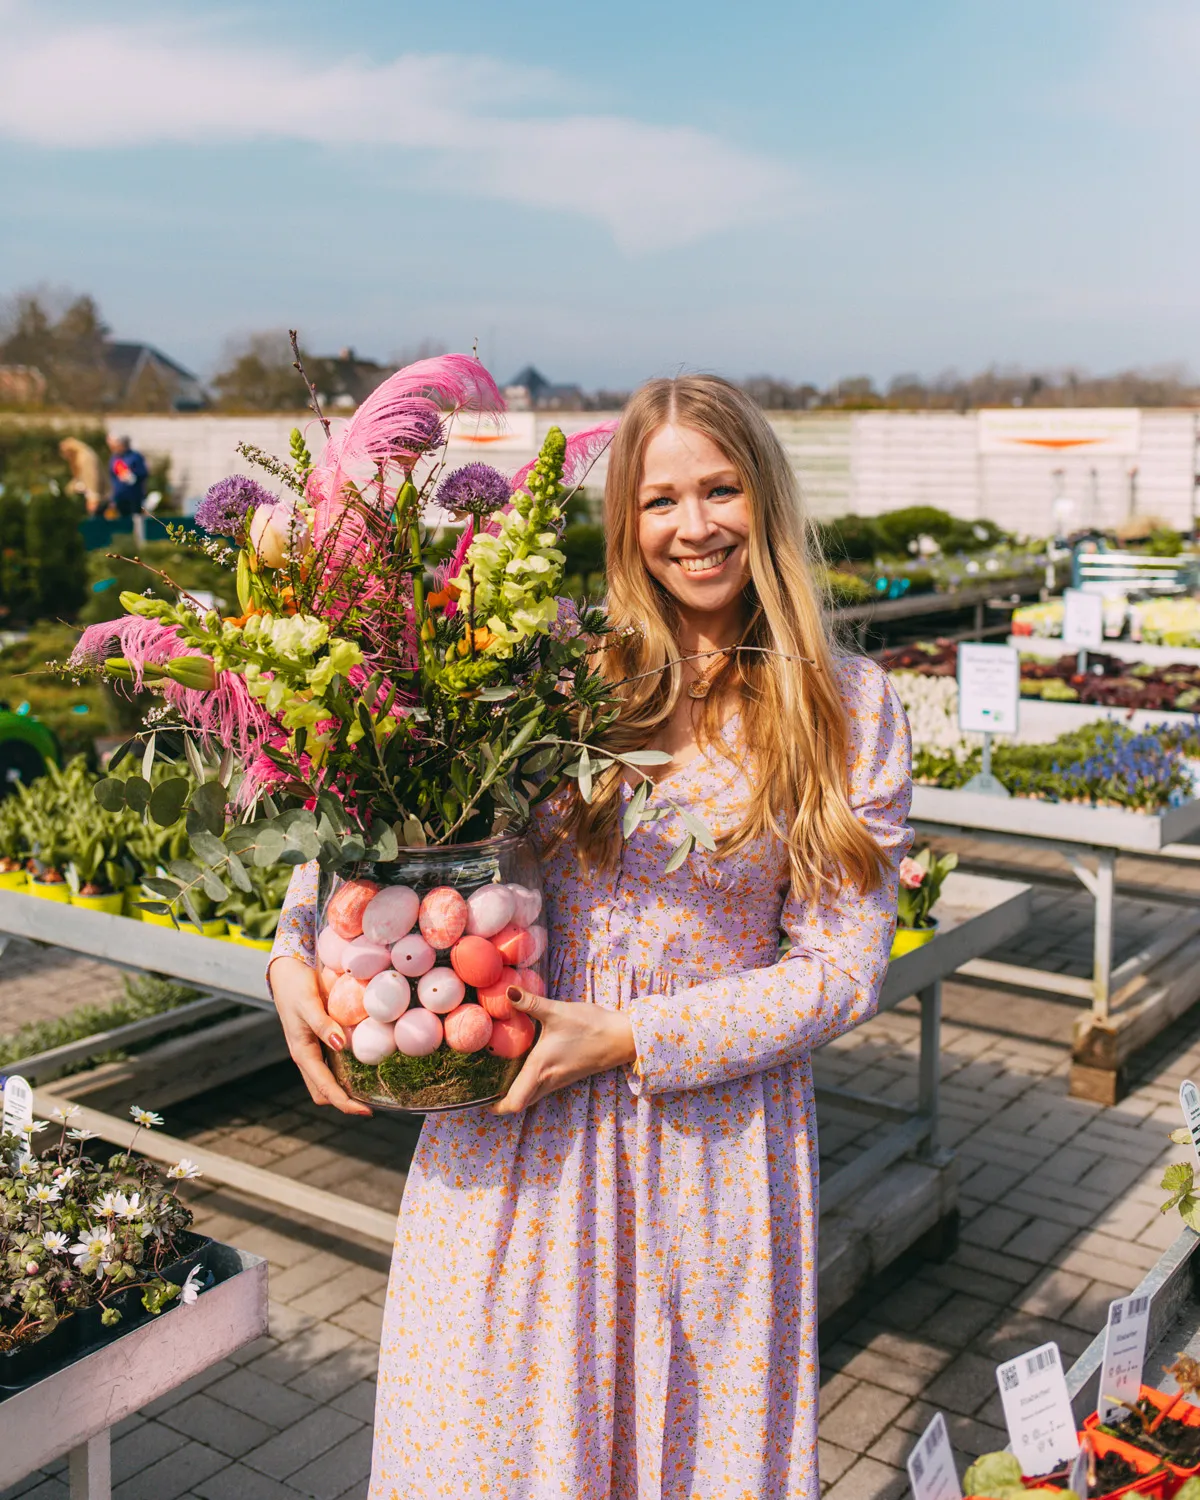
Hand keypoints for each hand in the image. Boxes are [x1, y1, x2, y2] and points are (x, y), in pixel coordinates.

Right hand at [269, 956, 371, 1116]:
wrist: (285, 972)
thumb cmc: (295, 987)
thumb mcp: (309, 1004)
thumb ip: (323, 1025)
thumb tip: (339, 1045)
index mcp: (301, 1052)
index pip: (324, 1088)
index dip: (344, 1103)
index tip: (365, 1111)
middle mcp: (305, 1056)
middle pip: (323, 1092)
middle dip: (344, 1102)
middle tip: (373, 1104)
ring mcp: (310, 1050)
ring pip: (325, 1081)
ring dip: (344, 1089)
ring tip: (370, 1091)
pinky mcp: (316, 1041)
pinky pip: (329, 1065)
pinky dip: (343, 1073)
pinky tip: (360, 1066)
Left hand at [491, 985, 636, 1114]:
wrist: (622, 1038)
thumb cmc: (590, 1027)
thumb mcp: (557, 1012)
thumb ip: (530, 1003)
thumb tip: (507, 992)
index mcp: (540, 1069)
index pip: (513, 1103)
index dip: (494, 1107)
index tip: (479, 1100)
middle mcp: (547, 1080)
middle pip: (519, 1103)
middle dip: (501, 1101)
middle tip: (484, 1087)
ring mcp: (559, 1081)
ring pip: (531, 1096)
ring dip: (515, 1092)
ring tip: (498, 1077)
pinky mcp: (566, 1076)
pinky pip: (541, 1088)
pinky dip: (528, 1085)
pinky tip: (524, 1066)